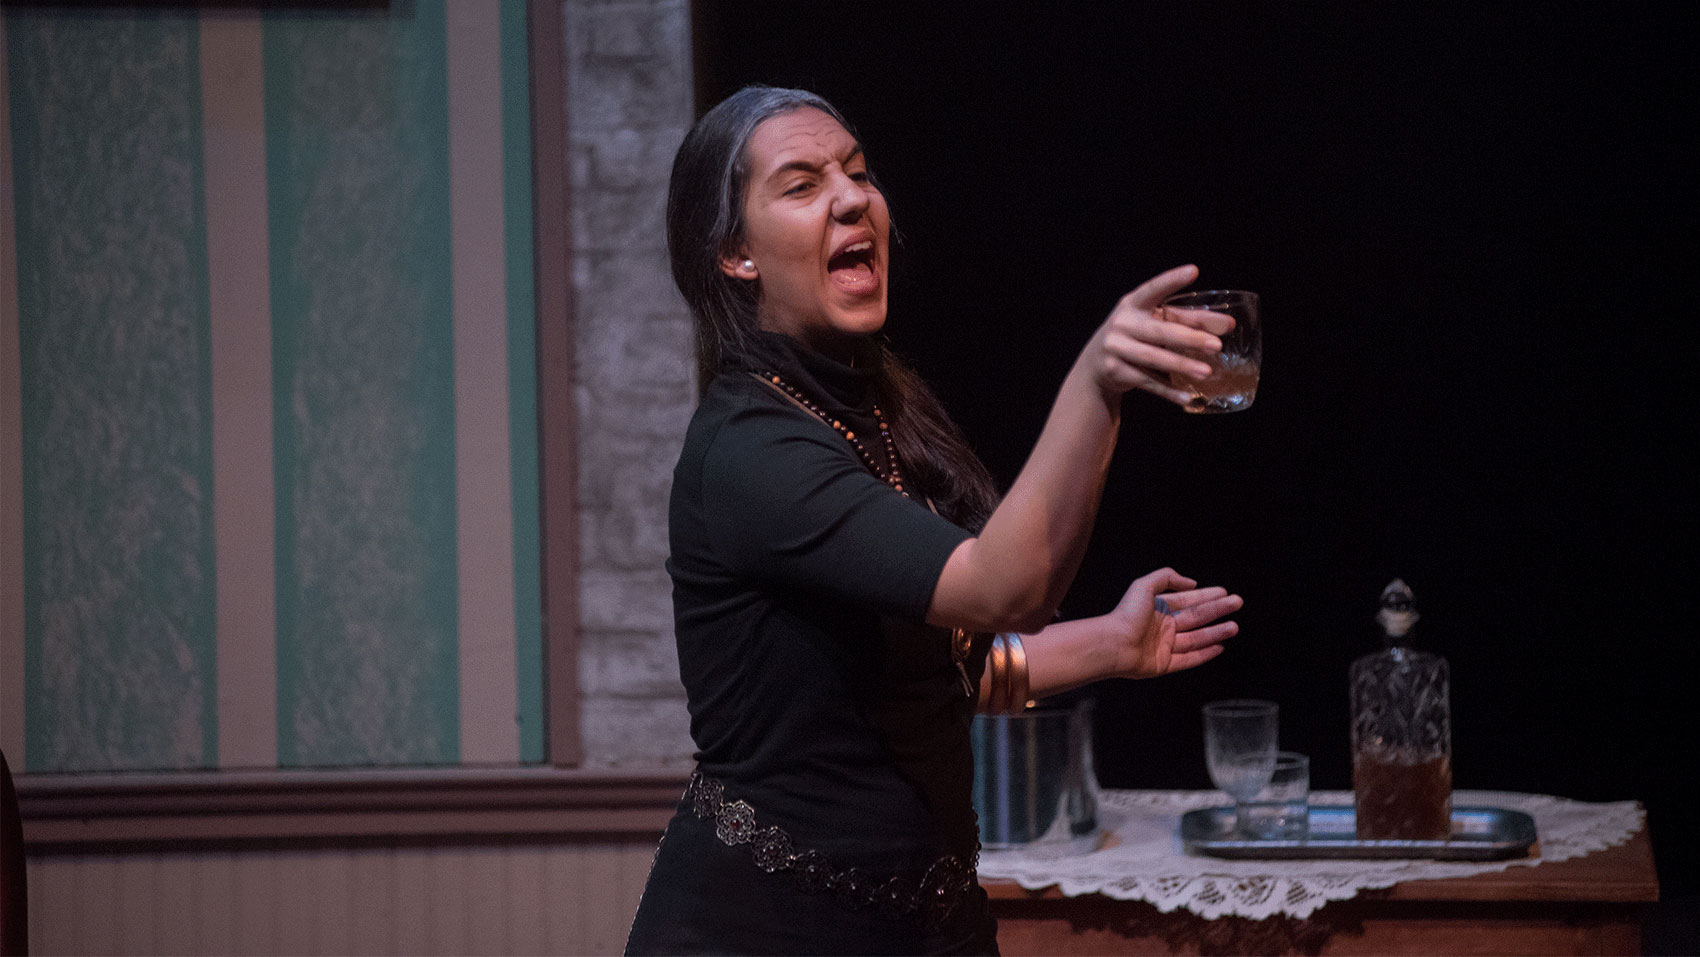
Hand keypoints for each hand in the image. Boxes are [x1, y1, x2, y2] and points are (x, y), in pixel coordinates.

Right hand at [1086, 264, 1235, 405]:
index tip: (1193, 271)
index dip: (1172, 280)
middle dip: (1189, 338)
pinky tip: (1187, 396)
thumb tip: (1226, 325)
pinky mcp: (1115, 371)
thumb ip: (1187, 320)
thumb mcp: (1153, 322)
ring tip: (1206, 371)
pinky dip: (1168, 390)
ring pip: (1154, 358)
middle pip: (1159, 331)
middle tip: (1216, 345)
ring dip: (1182, 365)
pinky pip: (1147, 382)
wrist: (1096, 364)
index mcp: (1133, 303)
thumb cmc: (1135, 335)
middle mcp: (1122, 323)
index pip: (1154, 289)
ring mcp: (1116, 348)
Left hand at [1102, 567, 1240, 678]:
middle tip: (1237, 603)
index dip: (1206, 596)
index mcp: (1158, 608)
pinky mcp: (1164, 664)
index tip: (1224, 593)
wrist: (1114, 644)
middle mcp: (1163, 627)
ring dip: (1216, 632)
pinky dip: (1205, 654)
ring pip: (1196, 638)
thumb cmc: (1126, 615)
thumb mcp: (1144, 585)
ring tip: (1235, 627)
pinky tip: (1220, 647)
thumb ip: (1167, 578)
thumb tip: (1191, 583)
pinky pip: (1189, 659)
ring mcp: (1164, 646)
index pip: (1188, 601)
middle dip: (1217, 611)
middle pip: (1196, 618)